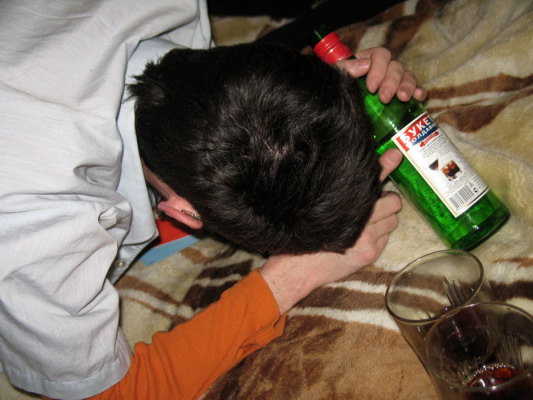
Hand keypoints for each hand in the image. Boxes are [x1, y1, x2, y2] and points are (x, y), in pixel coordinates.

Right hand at [259, 149, 402, 313]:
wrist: (298, 270)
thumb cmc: (303, 237)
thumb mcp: (315, 209)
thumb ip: (339, 197)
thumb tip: (354, 183)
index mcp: (346, 204)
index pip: (372, 179)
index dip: (385, 164)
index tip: (396, 154)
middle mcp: (361, 220)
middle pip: (393, 201)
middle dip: (387, 201)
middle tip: (375, 203)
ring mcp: (369, 238)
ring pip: (393, 220)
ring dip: (385, 219)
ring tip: (368, 222)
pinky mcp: (371, 253)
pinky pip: (387, 238)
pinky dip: (380, 235)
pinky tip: (363, 237)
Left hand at [337, 47, 426, 103]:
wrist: (335, 112)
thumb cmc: (335, 90)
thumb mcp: (335, 77)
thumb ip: (344, 68)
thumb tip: (365, 65)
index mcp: (368, 60)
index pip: (380, 55)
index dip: (379, 68)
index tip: (371, 87)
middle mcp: (383, 69)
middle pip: (395, 67)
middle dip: (392, 82)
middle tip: (384, 98)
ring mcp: (394, 82)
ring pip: (407, 76)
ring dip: (407, 86)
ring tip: (402, 98)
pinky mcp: (401, 95)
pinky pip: (414, 90)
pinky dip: (418, 92)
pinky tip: (419, 98)